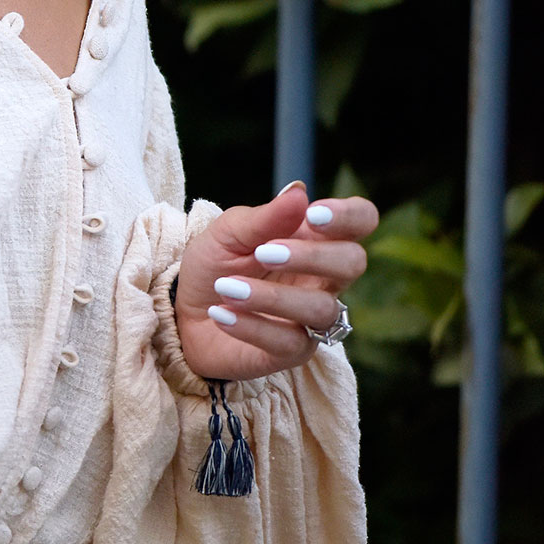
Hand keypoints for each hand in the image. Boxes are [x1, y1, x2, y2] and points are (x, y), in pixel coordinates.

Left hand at [174, 183, 377, 382]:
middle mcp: (323, 278)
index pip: (361, 220)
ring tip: (227, 287)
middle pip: (353, 263)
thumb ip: (263, 217)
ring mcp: (312, 318)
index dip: (349, 216)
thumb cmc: (214, 266)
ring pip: (322, 308)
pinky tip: (221, 313)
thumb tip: (300, 192)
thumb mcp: (227, 234)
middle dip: (313, 255)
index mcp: (314, 239)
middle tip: (264, 253)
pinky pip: (289, 342)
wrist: (183, 313)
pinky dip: (252, 326)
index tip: (314, 215)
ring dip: (272, 296)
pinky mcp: (293, 352)